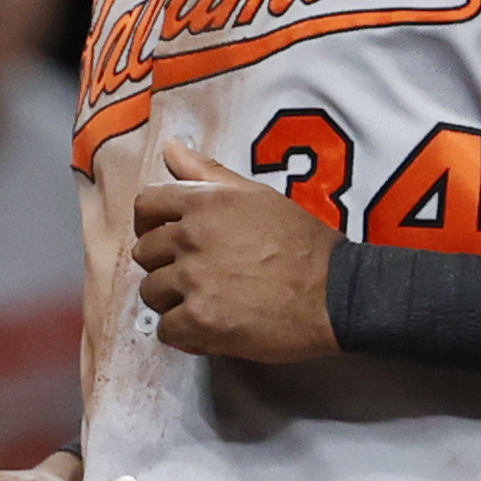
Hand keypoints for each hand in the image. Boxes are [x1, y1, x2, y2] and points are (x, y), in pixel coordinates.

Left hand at [129, 138, 338, 364]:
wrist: (335, 293)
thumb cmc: (303, 244)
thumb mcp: (258, 195)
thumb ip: (209, 174)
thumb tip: (171, 148)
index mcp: (204, 203)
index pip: (146, 205)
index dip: (151, 223)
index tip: (165, 237)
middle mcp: (192, 238)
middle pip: (145, 253)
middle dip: (164, 265)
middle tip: (195, 275)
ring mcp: (193, 280)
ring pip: (151, 292)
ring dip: (172, 301)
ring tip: (204, 302)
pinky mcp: (200, 320)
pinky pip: (166, 329)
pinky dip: (183, 332)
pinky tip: (208, 326)